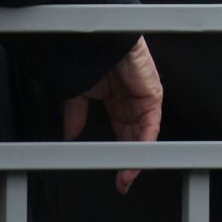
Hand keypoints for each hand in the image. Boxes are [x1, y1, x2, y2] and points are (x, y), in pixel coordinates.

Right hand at [62, 37, 162, 194]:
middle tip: (123, 181)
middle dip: (130, 160)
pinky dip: (145, 141)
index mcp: (118, 100)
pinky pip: (151, 122)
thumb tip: (69, 136)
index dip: (118, 152)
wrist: (99, 40)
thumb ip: (76, 116)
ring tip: (127, 175)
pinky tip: (137, 156)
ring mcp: (144, 98)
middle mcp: (132, 101)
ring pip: (144, 133)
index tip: (115, 171)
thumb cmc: (91, 57)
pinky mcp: (152, 95)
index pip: (123, 132)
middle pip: (135, 136)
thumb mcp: (80, 93)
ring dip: (137, 156)